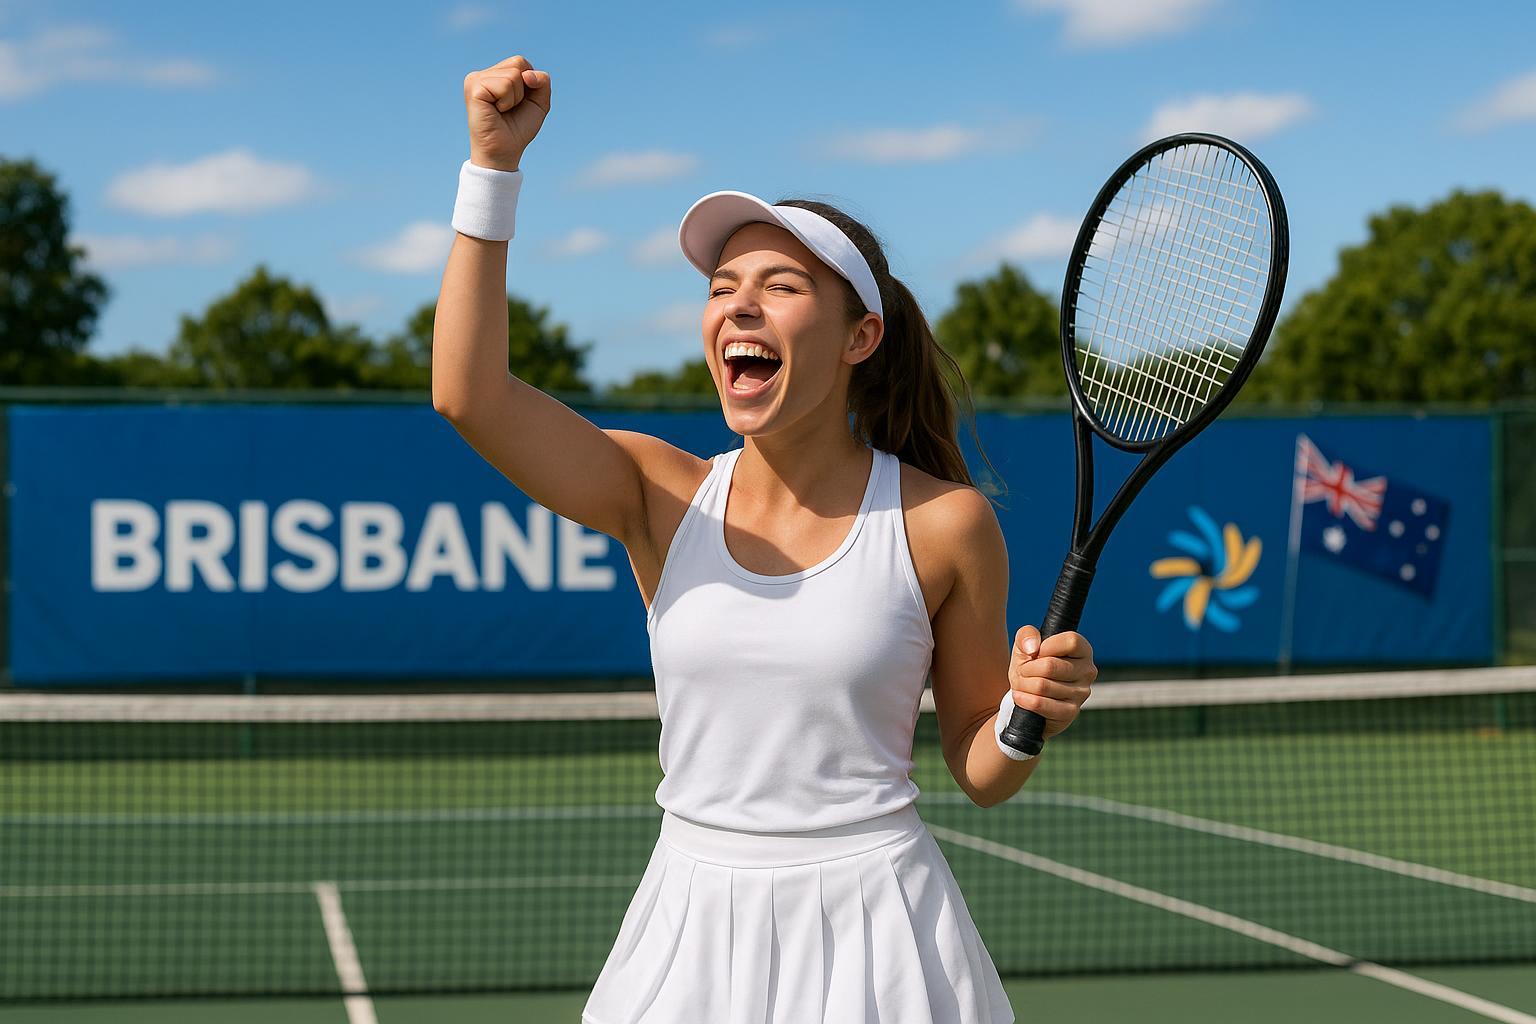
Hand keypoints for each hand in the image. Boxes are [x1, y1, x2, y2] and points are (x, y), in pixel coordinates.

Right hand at [463, 55, 551, 171]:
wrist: (504, 152)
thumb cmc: (518, 128)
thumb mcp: (539, 102)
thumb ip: (542, 81)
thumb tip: (527, 73)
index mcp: (494, 74)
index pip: (521, 62)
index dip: (529, 84)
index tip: (518, 104)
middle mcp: (482, 74)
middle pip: (518, 64)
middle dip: (523, 90)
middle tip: (509, 108)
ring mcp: (475, 79)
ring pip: (513, 75)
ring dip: (515, 98)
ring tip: (502, 111)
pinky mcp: (474, 88)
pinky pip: (504, 85)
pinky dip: (507, 102)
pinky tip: (496, 111)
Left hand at [1005, 626, 1095, 741]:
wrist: (1026, 695)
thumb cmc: (1030, 665)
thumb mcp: (1025, 645)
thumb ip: (1027, 635)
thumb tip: (1033, 647)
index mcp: (1083, 650)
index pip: (1071, 641)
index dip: (1046, 646)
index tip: (1035, 652)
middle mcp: (1088, 671)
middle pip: (1050, 666)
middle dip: (1027, 669)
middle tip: (1023, 671)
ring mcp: (1081, 693)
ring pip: (1042, 686)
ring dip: (1023, 684)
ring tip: (1022, 683)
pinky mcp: (1070, 712)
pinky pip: (1040, 704)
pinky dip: (1024, 699)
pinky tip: (1020, 696)